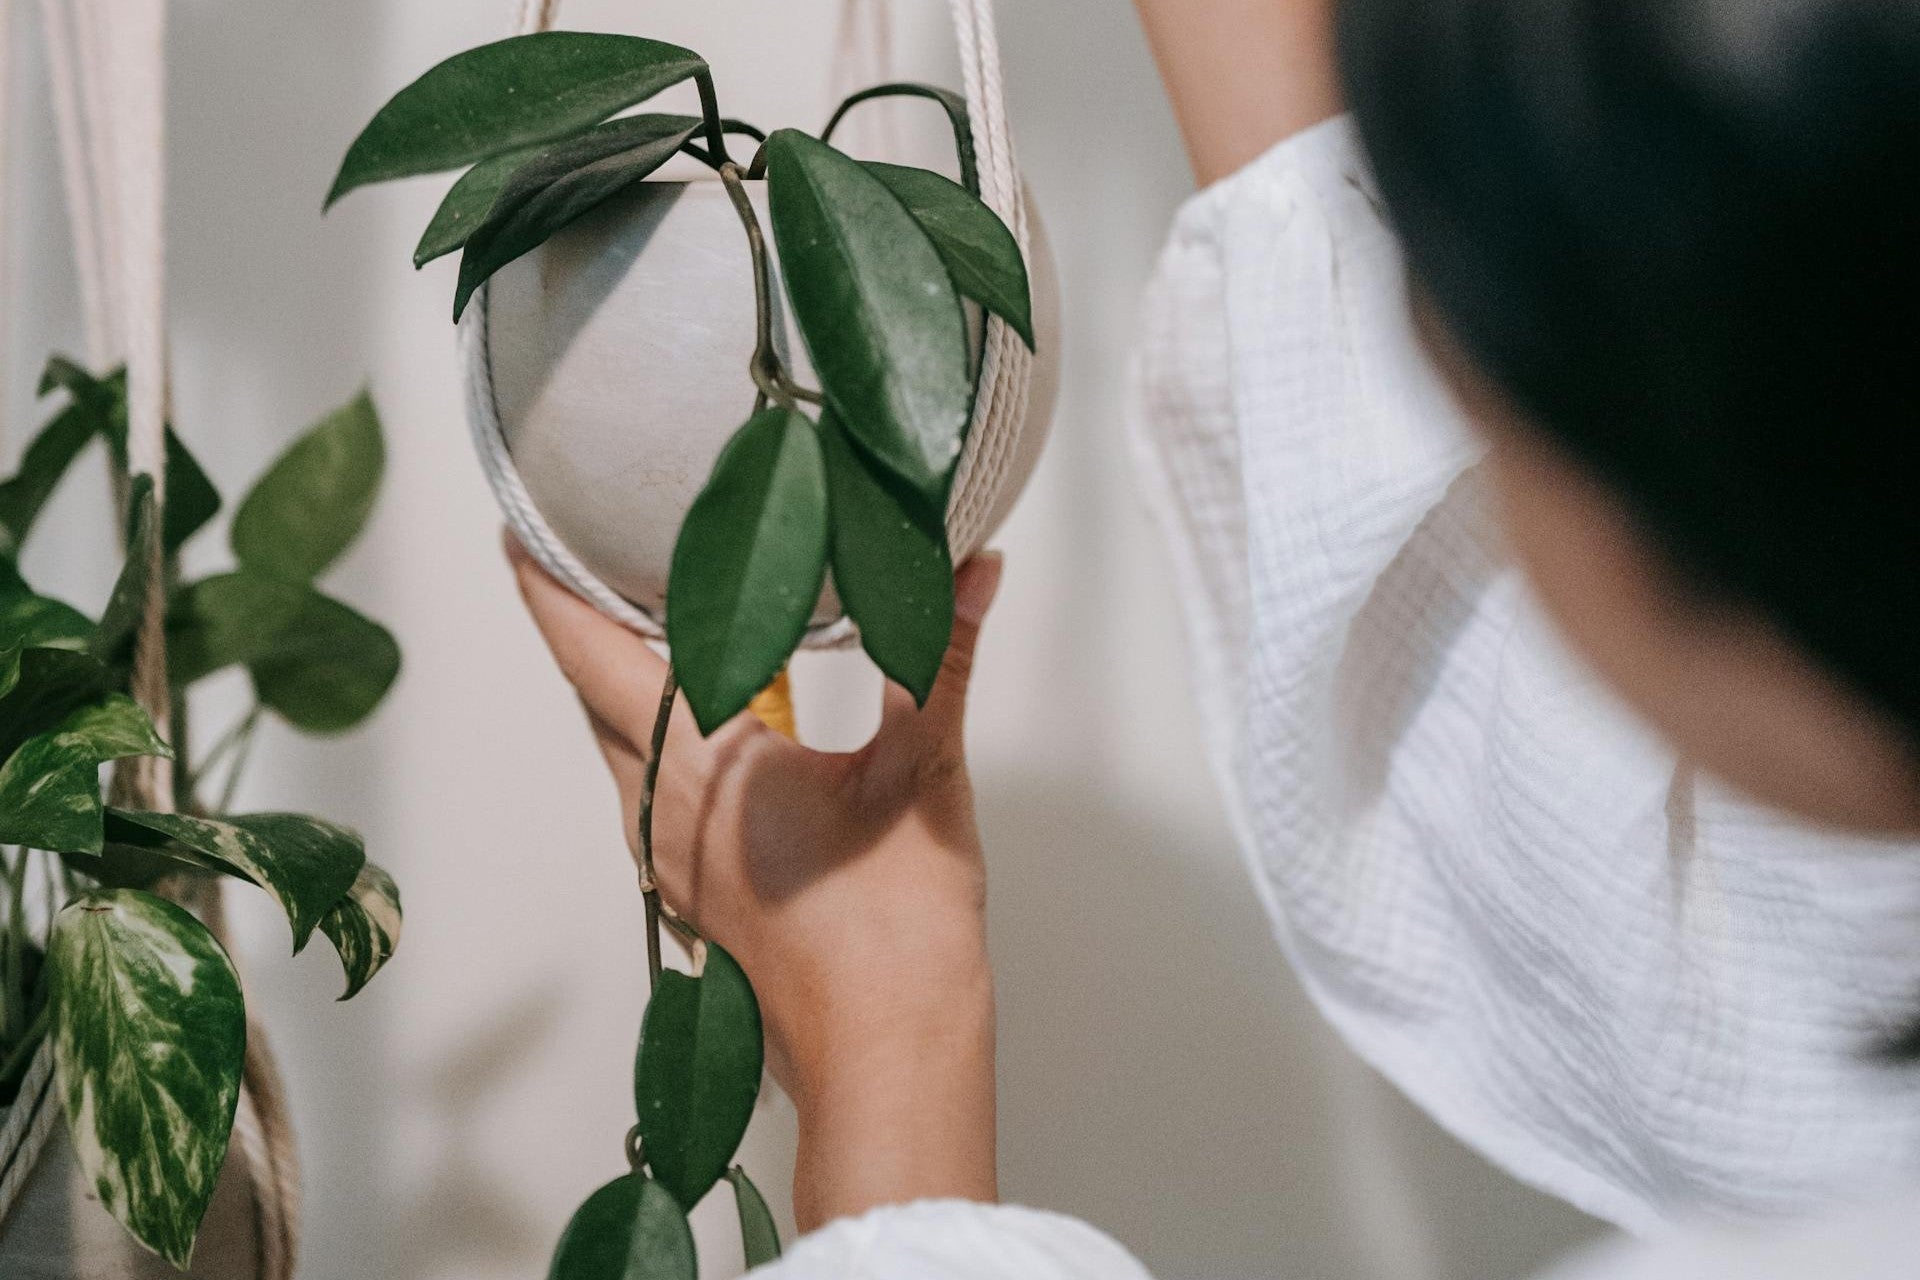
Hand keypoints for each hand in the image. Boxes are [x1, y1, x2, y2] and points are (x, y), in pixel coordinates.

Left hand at [508, 535, 1003, 1229]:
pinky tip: (710, 704)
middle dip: (585, 613)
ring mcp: (667, 854)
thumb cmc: (893, 932)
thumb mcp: (922, 770)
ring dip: (623, 672)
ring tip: (651, 605)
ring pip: (619, 740)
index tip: (522, 524)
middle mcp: (659, 809)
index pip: (593, 651)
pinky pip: (650, 781)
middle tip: (591, 540)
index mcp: (698, 767)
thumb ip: (936, 654)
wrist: (888, 1049)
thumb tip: (968, 571)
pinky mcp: (692, 882)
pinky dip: (661, 726)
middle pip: (593, 688)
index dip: (548, 583)